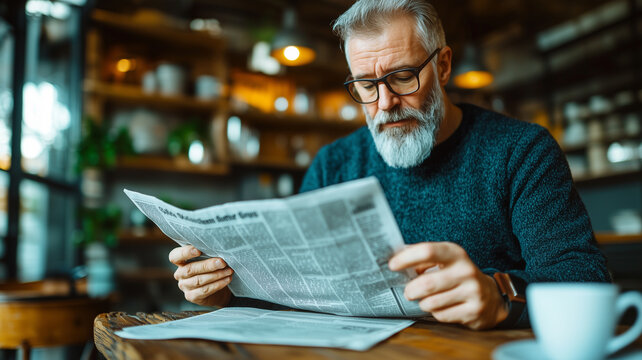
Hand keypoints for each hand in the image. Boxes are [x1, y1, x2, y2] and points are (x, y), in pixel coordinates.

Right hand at [169, 245, 232, 306]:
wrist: (217, 289)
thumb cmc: (211, 269)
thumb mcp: (208, 259)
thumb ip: (208, 254)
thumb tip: (220, 249)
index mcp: (180, 261)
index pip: (175, 256)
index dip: (185, 253)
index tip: (198, 250)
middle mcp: (180, 274)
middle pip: (190, 269)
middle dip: (208, 265)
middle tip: (222, 262)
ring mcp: (184, 286)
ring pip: (199, 280)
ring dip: (216, 275)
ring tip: (229, 271)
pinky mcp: (191, 296)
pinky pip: (204, 290)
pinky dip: (217, 284)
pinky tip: (227, 279)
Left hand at [388, 242, 507, 329]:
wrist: (491, 297)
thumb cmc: (456, 275)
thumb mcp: (444, 261)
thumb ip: (421, 258)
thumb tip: (393, 256)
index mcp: (455, 253)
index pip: (427, 251)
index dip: (406, 258)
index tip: (392, 265)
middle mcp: (466, 270)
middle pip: (426, 283)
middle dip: (411, 290)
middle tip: (408, 292)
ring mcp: (473, 291)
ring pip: (432, 302)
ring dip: (423, 303)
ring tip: (426, 300)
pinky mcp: (474, 311)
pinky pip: (441, 315)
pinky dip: (435, 313)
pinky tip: (441, 307)